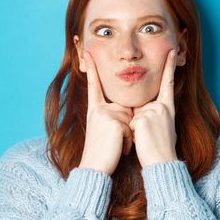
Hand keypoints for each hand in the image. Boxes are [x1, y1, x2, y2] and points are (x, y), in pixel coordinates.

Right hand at [78, 51, 133, 174]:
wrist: (95, 168)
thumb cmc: (104, 151)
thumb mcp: (105, 129)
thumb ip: (114, 115)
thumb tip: (128, 111)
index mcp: (95, 109)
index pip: (94, 85)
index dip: (91, 68)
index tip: (88, 52)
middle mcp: (99, 109)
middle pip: (126, 108)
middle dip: (128, 126)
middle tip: (116, 141)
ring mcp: (106, 115)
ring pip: (130, 118)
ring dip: (129, 135)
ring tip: (117, 146)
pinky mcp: (114, 123)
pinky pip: (131, 128)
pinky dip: (129, 141)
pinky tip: (119, 148)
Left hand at [130, 50, 178, 167]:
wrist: (161, 162)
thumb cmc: (160, 147)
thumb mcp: (162, 127)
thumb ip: (153, 114)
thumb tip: (142, 111)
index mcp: (168, 107)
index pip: (168, 83)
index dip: (169, 66)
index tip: (172, 50)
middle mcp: (162, 107)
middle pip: (141, 104)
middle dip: (139, 119)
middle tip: (149, 136)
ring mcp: (153, 111)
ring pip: (133, 114)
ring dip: (134, 127)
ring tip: (145, 140)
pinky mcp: (143, 119)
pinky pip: (130, 122)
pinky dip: (131, 132)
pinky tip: (141, 140)